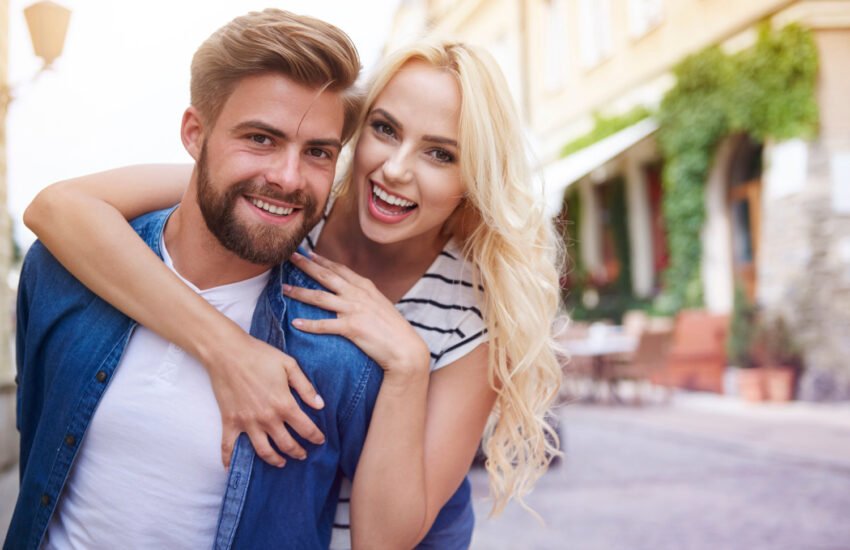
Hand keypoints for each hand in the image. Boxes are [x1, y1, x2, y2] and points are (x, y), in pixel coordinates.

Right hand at [202, 329, 326, 468]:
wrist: (227, 352)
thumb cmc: (260, 355)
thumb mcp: (289, 365)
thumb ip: (305, 387)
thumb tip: (320, 405)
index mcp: (284, 404)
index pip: (305, 428)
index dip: (316, 437)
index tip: (320, 441)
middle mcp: (267, 418)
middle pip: (287, 444)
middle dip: (298, 452)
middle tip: (303, 454)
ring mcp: (247, 423)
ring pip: (263, 451)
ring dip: (275, 460)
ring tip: (281, 462)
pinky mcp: (229, 422)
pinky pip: (228, 447)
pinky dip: (229, 460)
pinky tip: (231, 468)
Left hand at [284, 251, 429, 381]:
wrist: (406, 348)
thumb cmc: (394, 329)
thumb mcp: (381, 305)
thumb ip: (365, 296)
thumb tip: (353, 293)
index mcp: (365, 287)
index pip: (339, 269)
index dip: (322, 260)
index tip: (307, 253)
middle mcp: (358, 294)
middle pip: (326, 276)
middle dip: (306, 266)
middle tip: (290, 257)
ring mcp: (354, 310)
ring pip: (320, 297)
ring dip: (300, 292)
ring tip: (284, 289)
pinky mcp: (352, 327)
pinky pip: (324, 325)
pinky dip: (309, 324)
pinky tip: (295, 323)